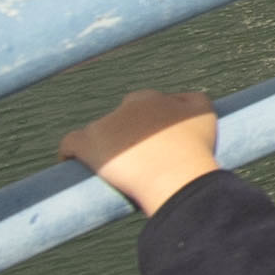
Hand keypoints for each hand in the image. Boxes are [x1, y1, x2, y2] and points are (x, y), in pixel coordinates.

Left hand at [60, 90, 223, 213]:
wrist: (177, 176)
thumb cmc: (195, 149)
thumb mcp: (205, 114)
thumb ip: (192, 100)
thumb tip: (180, 98)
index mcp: (151, 98)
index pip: (142, 106)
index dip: (146, 126)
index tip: (152, 144)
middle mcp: (126, 106)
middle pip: (119, 120)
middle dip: (125, 135)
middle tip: (137, 161)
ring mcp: (105, 125)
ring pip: (97, 133)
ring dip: (103, 147)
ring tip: (113, 170)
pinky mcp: (88, 145)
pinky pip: (70, 144)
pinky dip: (70, 153)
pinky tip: (73, 163)